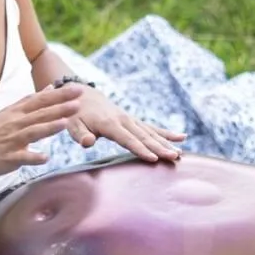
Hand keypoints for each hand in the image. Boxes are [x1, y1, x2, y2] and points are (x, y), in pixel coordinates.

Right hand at [0, 85, 82, 177]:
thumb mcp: (10, 112)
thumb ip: (31, 102)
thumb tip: (49, 89)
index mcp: (17, 113)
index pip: (41, 100)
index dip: (59, 95)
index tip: (77, 89)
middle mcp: (15, 124)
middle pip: (40, 114)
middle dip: (59, 107)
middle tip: (79, 101)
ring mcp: (11, 141)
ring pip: (32, 132)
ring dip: (48, 127)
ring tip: (65, 123)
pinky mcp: (7, 158)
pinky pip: (21, 158)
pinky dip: (33, 157)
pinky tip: (45, 158)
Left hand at [63, 87, 185, 162]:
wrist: (83, 95)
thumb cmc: (76, 115)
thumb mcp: (72, 124)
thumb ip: (80, 135)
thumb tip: (87, 143)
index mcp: (109, 124)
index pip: (127, 140)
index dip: (140, 149)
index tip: (154, 159)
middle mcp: (124, 120)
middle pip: (144, 137)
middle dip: (160, 148)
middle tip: (174, 157)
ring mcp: (131, 120)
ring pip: (151, 133)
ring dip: (166, 143)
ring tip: (180, 154)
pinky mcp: (134, 121)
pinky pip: (152, 128)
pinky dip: (167, 133)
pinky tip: (182, 137)